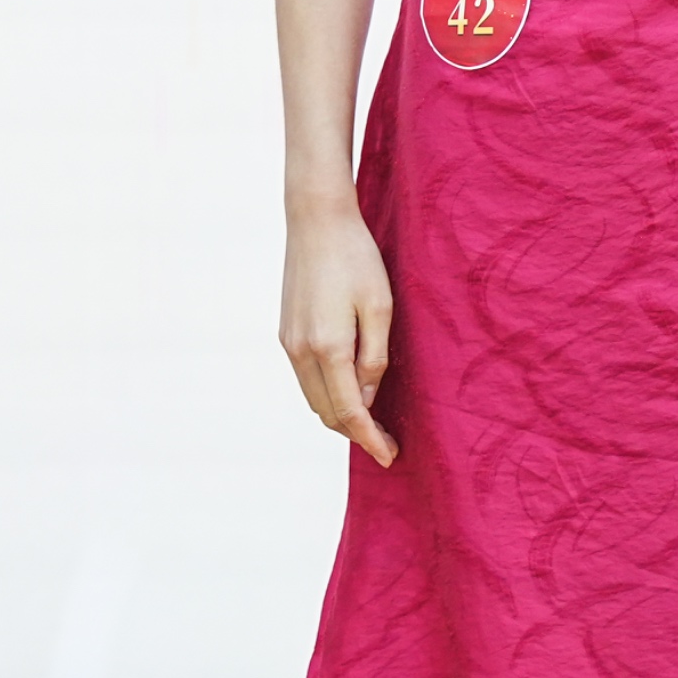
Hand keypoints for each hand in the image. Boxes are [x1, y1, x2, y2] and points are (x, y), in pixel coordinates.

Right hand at [279, 197, 397, 465]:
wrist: (316, 221)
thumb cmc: (356, 259)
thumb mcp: (379, 307)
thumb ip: (374, 358)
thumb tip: (368, 398)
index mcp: (328, 348)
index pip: (350, 412)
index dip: (370, 440)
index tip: (391, 457)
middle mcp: (301, 352)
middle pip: (327, 413)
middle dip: (356, 433)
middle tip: (386, 441)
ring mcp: (289, 343)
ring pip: (313, 399)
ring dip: (339, 415)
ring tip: (370, 420)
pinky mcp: (286, 333)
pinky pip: (306, 379)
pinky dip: (326, 394)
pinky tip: (348, 389)